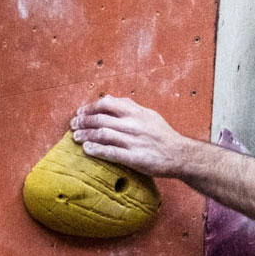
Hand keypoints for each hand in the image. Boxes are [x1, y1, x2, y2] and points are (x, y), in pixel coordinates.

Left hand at [70, 95, 199, 179]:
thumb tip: (110, 98)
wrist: (181, 154)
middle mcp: (134, 125)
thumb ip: (129, 106)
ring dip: (86, 135)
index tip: (80, 113)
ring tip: (76, 137)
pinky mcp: (135, 158)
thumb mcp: (149, 115)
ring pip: (103, 135)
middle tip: (73, 125)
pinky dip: (97, 149)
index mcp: (137, 113)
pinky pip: (111, 152)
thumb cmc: (163, 135)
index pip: (107, 104)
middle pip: (101, 120)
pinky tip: (87, 149)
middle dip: (83, 122)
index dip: (90, 108)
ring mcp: (134, 141)